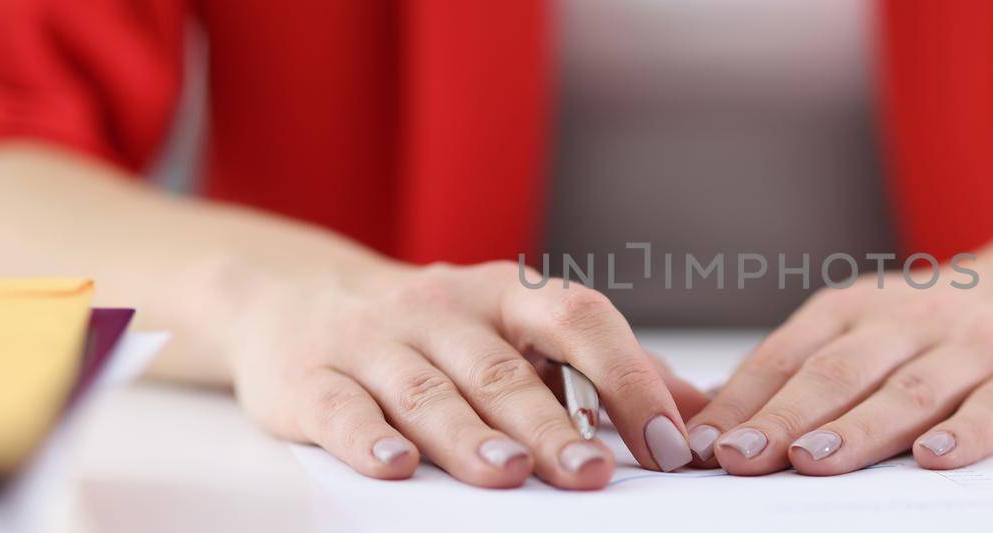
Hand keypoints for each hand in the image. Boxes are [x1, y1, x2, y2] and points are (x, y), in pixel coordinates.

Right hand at [225, 261, 707, 489]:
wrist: (294, 300)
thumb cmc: (435, 332)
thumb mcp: (516, 333)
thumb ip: (603, 369)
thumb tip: (698, 412)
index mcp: (508, 293)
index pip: (580, 321)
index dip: (629, 378)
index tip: (669, 443)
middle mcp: (442, 306)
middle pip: (505, 370)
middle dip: (554, 426)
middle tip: (595, 474)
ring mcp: (374, 340)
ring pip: (430, 392)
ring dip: (471, 437)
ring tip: (510, 475)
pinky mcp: (312, 378)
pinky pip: (342, 409)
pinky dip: (368, 438)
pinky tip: (396, 468)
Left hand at [684, 213, 992, 474]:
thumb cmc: (948, 326)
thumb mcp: (876, 326)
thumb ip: (810, 365)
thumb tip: (718, 413)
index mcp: (863, 307)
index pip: (792, 354)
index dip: (745, 399)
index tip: (701, 443)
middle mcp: (915, 319)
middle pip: (841, 370)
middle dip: (784, 416)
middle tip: (737, 456)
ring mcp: (977, 347)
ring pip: (911, 390)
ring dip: (859, 428)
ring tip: (812, 461)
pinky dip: (968, 432)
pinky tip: (936, 458)